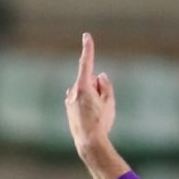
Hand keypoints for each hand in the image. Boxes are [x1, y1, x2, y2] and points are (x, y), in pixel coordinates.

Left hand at [65, 32, 115, 156]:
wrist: (89, 142)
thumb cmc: (100, 122)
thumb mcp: (109, 102)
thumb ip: (106, 85)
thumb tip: (100, 76)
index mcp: (82, 86)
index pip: (87, 63)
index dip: (88, 49)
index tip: (86, 36)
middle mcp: (73, 91)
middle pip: (90, 80)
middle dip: (97, 87)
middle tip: (103, 105)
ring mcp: (69, 100)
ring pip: (85, 91)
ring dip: (92, 96)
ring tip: (96, 114)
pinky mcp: (69, 108)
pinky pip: (80, 100)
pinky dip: (86, 104)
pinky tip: (90, 118)